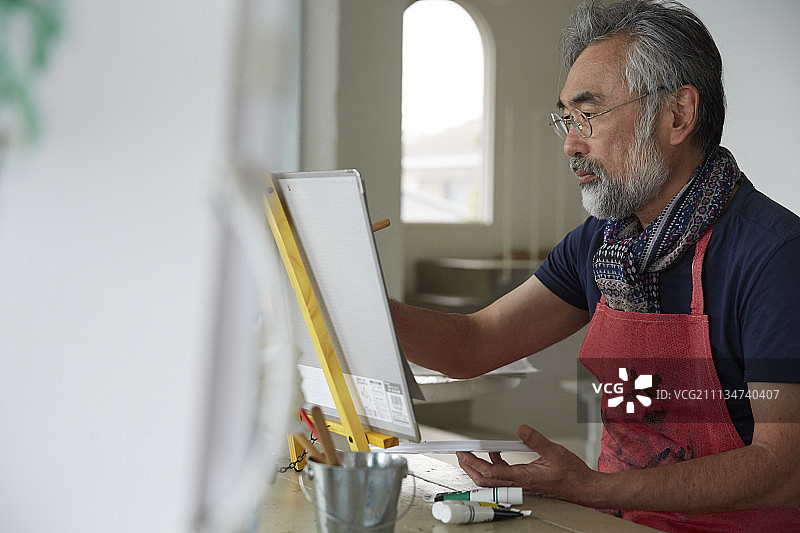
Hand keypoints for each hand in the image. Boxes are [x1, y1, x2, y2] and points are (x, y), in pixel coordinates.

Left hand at [456, 424, 597, 503]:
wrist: (583, 488)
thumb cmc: (572, 475)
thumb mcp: (555, 452)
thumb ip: (536, 440)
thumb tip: (521, 429)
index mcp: (524, 477)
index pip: (491, 472)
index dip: (474, 463)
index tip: (464, 453)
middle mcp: (520, 483)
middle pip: (486, 479)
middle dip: (470, 467)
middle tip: (460, 454)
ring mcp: (521, 484)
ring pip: (493, 479)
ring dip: (480, 467)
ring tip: (472, 453)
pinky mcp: (525, 481)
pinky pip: (504, 475)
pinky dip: (494, 464)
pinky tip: (496, 453)